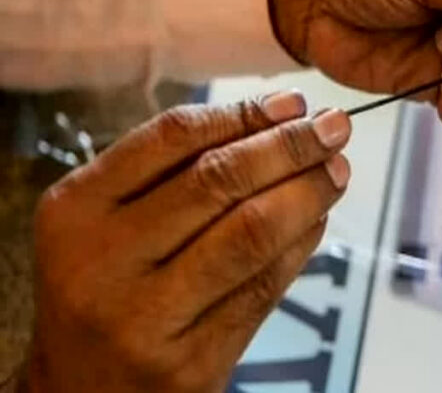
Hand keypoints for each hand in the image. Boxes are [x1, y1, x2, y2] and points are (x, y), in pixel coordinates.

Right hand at [18, 91, 350, 392]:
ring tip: (337, 170)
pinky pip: (265, 286)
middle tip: (334, 127)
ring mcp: (146, 316)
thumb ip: (176, 170)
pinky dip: (302, 243)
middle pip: (219, 179)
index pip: (173, 137)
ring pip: (251, 232)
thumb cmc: (108, 286)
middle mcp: (104, 260)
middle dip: (290, 146)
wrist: (85, 391)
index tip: (293, 103)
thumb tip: (282, 117)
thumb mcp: (111, 220)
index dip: (245, 113)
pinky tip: (318, 219)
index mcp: (77, 209)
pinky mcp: (190, 361)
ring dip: (309, 192)